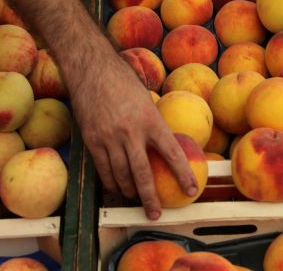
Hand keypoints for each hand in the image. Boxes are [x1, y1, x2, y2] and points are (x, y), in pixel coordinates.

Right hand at [74, 53, 197, 219]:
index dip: (183, 174)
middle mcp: (131, 132)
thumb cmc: (123, 80)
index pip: (172, 153)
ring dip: (129, 191)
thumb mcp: (146, 99)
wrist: (91, 69)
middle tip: (155, 213)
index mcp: (151, 120)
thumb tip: (163, 142)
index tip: (191, 190)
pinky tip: (116, 187)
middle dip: (150, 198)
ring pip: (120, 175)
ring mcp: (109, 137)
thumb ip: (154, 123)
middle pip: (143, 174)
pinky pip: (103, 169)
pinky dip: (110, 181)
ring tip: (135, 199)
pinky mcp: (92, 140)